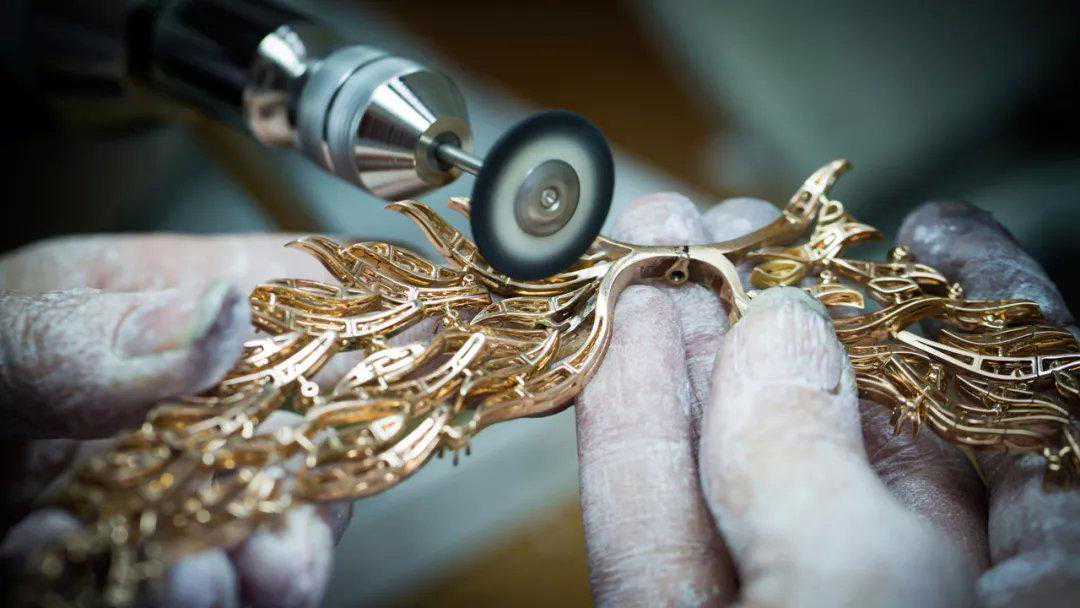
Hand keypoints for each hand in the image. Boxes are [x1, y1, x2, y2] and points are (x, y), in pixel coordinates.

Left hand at [0, 234, 352, 606]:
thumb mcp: (4, 324)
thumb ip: (96, 328)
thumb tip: (228, 316)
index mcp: (182, 306)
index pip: (320, 307)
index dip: (379, 342)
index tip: (404, 386)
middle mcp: (194, 399)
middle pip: (307, 441)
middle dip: (309, 503)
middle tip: (283, 550)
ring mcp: (169, 481)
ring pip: (253, 529)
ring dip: (244, 566)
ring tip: (204, 580)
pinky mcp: (136, 550)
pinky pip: (181, 577)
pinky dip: (165, 592)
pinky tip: (105, 577)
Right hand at [575, 194, 1079, 605]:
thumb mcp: (864, 596)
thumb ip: (816, 470)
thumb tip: (773, 333)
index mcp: (1013, 592)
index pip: (1022, 428)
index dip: (985, 316)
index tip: (935, 231)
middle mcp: (895, 595)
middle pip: (855, 432)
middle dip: (792, 314)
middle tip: (743, 227)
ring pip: (734, 470)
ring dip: (690, 350)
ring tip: (657, 245)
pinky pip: (651, 530)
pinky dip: (629, 431)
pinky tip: (618, 336)